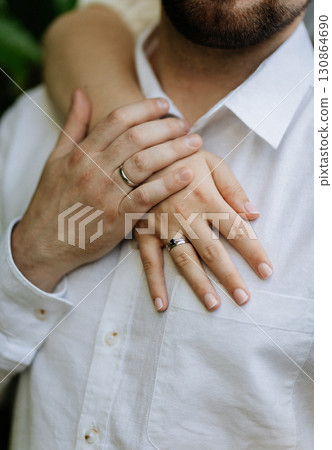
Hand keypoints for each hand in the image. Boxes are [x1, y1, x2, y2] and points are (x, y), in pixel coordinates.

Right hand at [11, 91, 202, 291]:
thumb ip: (72, 126)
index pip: (117, 120)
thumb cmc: (51, 201)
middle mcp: (93, 169)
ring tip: (194, 142)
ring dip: (173, 150)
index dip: (144, 108)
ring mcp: (105, 194)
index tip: (164, 103)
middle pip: (136, 138)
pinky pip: (145, 197)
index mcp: (81, 153)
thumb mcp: (55, 159)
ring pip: (144, 163)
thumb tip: (81, 93)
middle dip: (165, 126)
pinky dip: (167, 184)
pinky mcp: (116, 219)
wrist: (42, 244)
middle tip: (186, 123)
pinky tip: (187, 173)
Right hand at [135, 150, 272, 310]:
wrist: (142, 149)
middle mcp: (186, 215)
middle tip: (244, 298)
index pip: (236, 230)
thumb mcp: (212, 162)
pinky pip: (149, 260)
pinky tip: (162, 304)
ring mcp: (163, 225)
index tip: (266, 272)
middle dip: (230, 276)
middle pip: (213, 251)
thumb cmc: (182, 156)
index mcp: (206, 197)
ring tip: (213, 304)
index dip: (253, 252)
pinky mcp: (143, 230)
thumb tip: (254, 215)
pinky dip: (155, 283)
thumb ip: (233, 188)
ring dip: (199, 283)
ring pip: (184, 259)